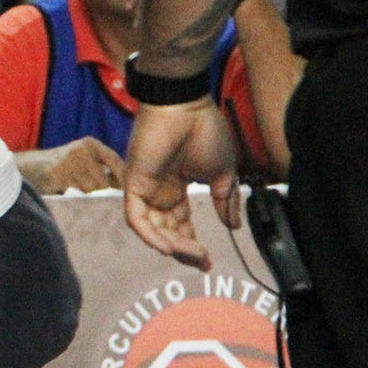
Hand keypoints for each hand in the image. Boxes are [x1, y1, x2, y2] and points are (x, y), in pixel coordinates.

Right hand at [18, 137, 125, 193]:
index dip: (121, 176)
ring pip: (91, 187)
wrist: (32, 167)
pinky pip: (76, 190)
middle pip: (104, 180)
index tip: (124, 188)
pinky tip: (64, 184)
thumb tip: (124, 183)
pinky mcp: (59, 172)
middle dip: (98, 187)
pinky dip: (72, 191)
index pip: (114, 160)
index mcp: (90, 144)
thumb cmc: (63, 167)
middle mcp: (82, 149)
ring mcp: (70, 160)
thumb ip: (104, 168)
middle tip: (84, 184)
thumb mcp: (85, 160)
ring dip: (84, 190)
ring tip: (72, 182)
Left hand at [122, 99, 240, 269]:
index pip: (180, 224)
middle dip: (184, 250)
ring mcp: (145, 188)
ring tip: (193, 254)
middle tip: (202, 261)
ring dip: (171, 246)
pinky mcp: (134, 183)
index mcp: (177, 188)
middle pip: (166, 232)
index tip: (208, 261)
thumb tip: (234, 226)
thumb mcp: (224, 173)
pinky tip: (168, 247)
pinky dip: (149, 235)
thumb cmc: (205, 132)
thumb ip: (226, 201)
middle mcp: (159, 192)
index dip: (192, 244)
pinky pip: (136, 218)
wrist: (187, 107)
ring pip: (152, 229)